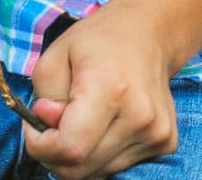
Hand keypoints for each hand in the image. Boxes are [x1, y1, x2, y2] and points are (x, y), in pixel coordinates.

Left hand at [20, 7, 177, 179]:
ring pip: (98, 173)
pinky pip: (117, 168)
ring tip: (79, 119)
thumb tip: (48, 126)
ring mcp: (158, 134)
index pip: (70, 149)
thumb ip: (45, 96)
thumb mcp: (54, 55)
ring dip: (78, 155)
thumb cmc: (97, 42)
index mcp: (111, 89)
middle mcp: (140, 117)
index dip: (41, 146)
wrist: (148, 34)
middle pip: (81, 169)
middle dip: (54, 153)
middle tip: (51, 123)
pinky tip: (102, 125)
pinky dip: (100, 155)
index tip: (35, 124)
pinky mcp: (166, 144)